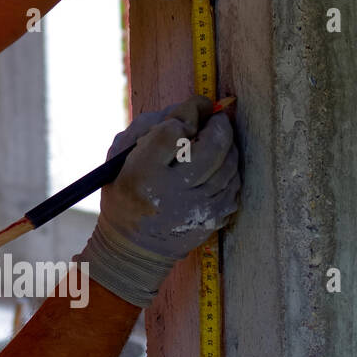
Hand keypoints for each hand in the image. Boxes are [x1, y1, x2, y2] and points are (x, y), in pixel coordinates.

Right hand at [81, 95, 240, 306]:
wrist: (135, 248)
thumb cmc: (127, 193)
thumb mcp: (122, 156)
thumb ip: (152, 126)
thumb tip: (192, 108)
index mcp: (143, 173)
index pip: (174, 130)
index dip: (189, 112)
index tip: (193, 108)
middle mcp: (172, 192)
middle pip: (213, 145)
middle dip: (218, 124)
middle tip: (214, 118)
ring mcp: (198, 208)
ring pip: (229, 163)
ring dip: (227, 146)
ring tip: (215, 141)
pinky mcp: (214, 219)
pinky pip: (234, 184)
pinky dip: (229, 170)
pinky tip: (217, 168)